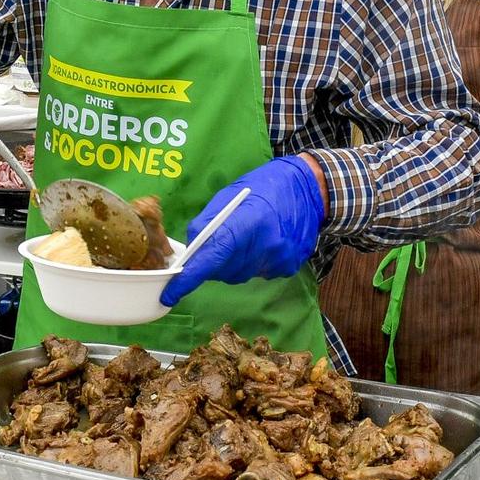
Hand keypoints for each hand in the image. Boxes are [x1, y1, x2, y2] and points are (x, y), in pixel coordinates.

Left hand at [161, 156, 324, 305]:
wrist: (308, 188)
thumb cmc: (263, 186)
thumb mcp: (228, 197)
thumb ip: (206, 226)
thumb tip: (190, 252)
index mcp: (246, 223)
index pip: (211, 259)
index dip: (189, 279)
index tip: (170, 293)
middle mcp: (264, 246)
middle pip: (223, 271)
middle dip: (214, 262)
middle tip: (223, 241)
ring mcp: (278, 259)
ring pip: (239, 275)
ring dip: (234, 263)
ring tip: (246, 238)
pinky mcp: (288, 267)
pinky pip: (258, 273)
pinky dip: (253, 262)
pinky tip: (263, 243)